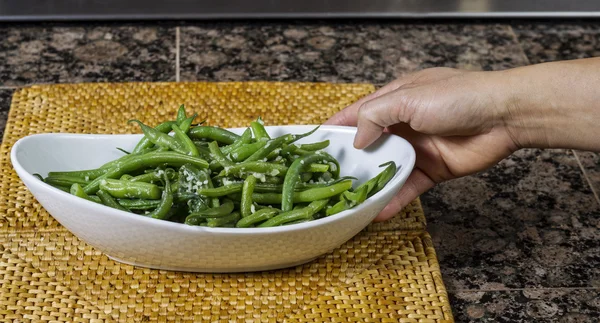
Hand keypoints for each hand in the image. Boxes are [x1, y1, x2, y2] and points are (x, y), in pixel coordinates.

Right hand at [325, 67, 518, 220]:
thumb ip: (375, 116)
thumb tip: (356, 140)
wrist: (503, 116)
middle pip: (369, 145)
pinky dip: (393, 199)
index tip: (315, 143)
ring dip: (370, 184)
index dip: (336, 127)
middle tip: (326, 179)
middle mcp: (403, 124)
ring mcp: (417, 149)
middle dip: (350, 161)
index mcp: (394, 100)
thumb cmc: (457, 97)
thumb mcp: (408, 99)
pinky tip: (378, 212)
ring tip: (347, 201)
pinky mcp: (433, 170)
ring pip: (386, 169)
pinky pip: (408, 187)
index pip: (357, 114)